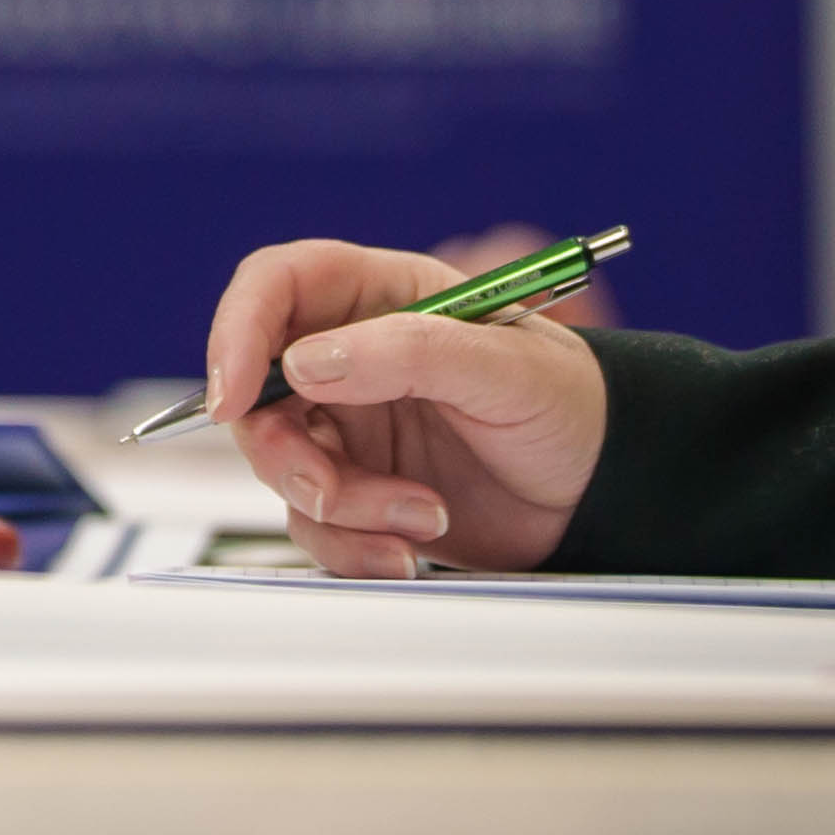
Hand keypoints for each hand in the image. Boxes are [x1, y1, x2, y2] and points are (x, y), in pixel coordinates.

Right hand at [198, 236, 608, 576]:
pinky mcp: (361, 491)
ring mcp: (351, 428)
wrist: (602, 492)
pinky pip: (317, 525)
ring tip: (420, 517)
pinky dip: (353, 547)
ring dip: (339, 507)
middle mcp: (352, 358)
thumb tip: (307, 362)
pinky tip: (412, 547)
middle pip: (257, 393)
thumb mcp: (503, 366)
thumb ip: (409, 352)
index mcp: (380, 298)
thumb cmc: (568, 404)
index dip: (237, 331)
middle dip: (285, 452)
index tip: (232, 396)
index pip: (276, 286)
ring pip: (283, 467)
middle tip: (331, 489)